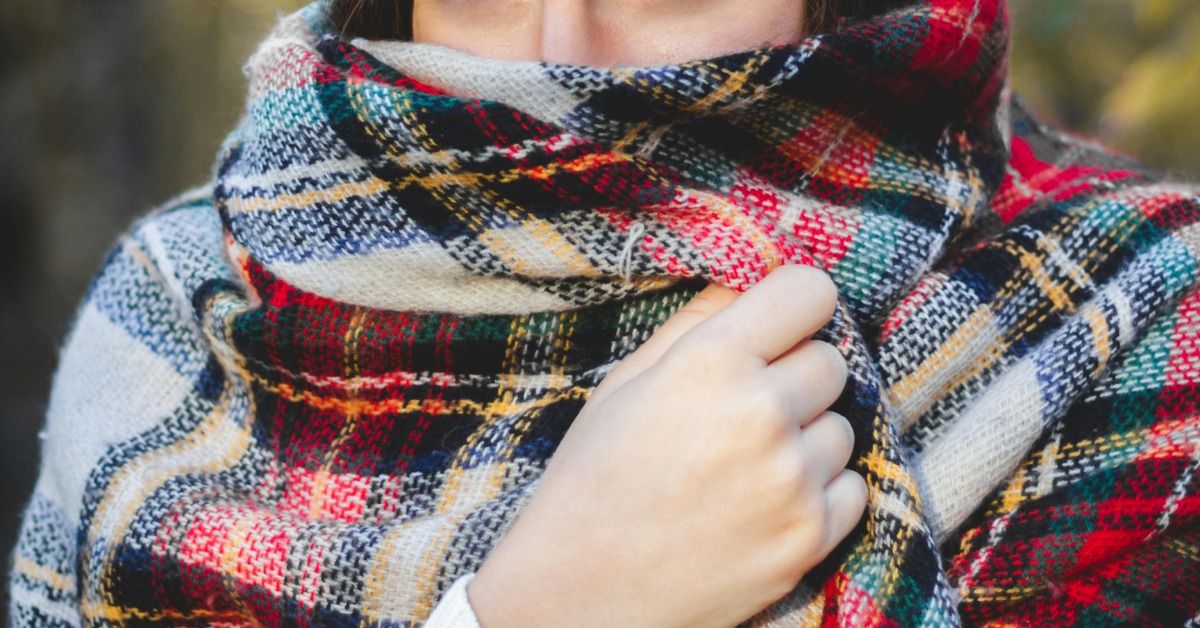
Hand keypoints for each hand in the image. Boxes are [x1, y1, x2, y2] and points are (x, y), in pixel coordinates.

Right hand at [468, 265, 867, 627]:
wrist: (582, 592)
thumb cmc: (594, 479)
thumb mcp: (624, 384)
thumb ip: (694, 324)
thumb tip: (748, 285)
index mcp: (710, 363)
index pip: (810, 292)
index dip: (795, 304)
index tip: (780, 323)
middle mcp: (762, 414)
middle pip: (831, 360)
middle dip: (794, 374)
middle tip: (746, 407)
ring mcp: (793, 480)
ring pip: (842, 426)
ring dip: (806, 436)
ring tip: (746, 465)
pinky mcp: (811, 537)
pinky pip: (851, 487)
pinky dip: (819, 491)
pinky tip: (765, 503)